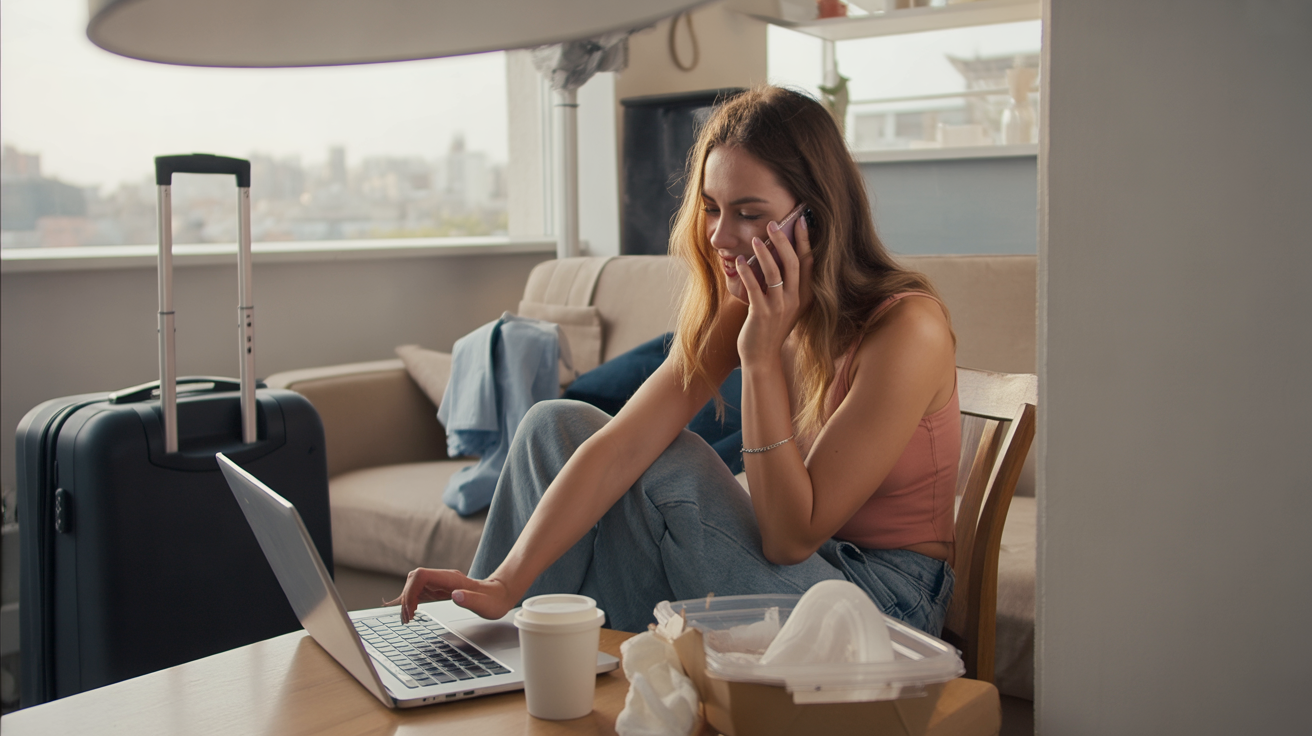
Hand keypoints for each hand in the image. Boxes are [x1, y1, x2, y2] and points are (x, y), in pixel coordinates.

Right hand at [384, 568, 516, 622]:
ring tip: (407, 619)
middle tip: (408, 619)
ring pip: (414, 585)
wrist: (500, 595)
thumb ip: (471, 599)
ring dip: (407, 600)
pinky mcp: (440, 590)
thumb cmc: (494, 600)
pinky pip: (420, 592)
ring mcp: (440, 583)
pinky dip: (412, 602)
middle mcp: (443, 578)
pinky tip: (410, 613)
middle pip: (414, 580)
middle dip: (406, 597)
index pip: (421, 576)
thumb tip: (456, 595)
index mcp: (451, 578)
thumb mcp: (486, 604)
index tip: (412, 611)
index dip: (411, 591)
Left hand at [735, 212, 812, 364]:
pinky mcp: (762, 314)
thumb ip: (785, 284)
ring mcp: (779, 307)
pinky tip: (740, 261)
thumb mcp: (784, 305)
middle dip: (783, 241)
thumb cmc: (770, 328)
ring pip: (775, 273)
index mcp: (804, 295)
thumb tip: (776, 254)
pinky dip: (747, 272)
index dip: (805, 241)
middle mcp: (795, 300)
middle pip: (794, 263)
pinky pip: (755, 288)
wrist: (762, 356)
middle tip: (773, 224)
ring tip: (755, 239)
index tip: (801, 220)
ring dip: (765, 253)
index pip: (808, 262)